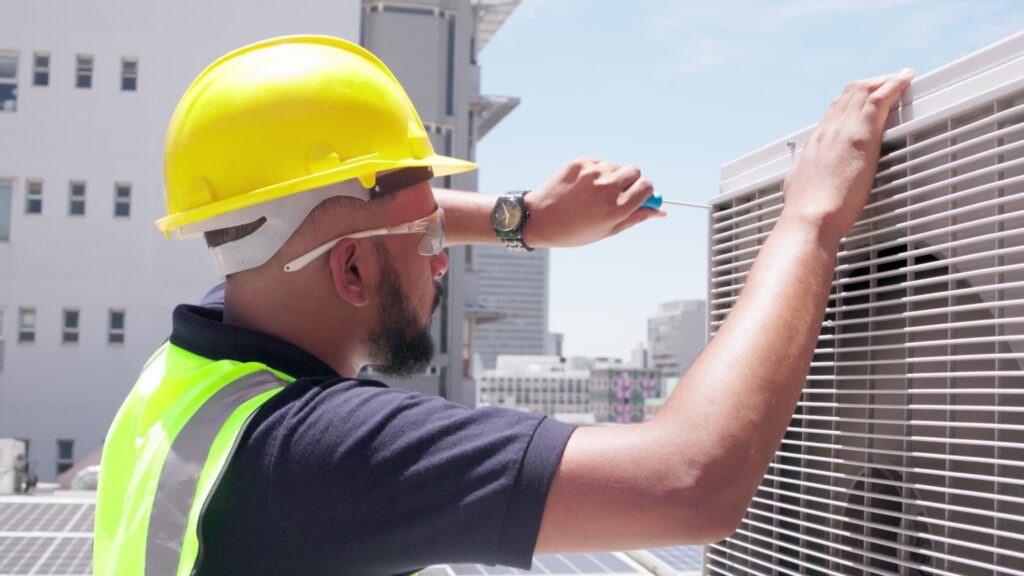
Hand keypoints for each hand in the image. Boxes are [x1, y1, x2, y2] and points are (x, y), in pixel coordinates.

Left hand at [522, 157, 661, 247]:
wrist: (540, 219)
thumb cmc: (576, 230)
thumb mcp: (608, 229)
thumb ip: (636, 217)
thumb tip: (661, 210)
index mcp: (616, 209)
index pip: (646, 186)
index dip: (644, 190)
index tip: (638, 194)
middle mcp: (607, 188)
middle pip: (634, 171)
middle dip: (630, 180)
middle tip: (616, 192)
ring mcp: (593, 174)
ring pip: (615, 166)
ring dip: (610, 175)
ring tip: (591, 193)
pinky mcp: (580, 163)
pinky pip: (598, 162)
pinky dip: (595, 171)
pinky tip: (581, 186)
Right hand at [781, 69, 913, 244]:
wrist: (810, 217)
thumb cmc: (807, 211)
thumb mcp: (799, 187)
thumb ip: (807, 177)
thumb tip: (805, 181)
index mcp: (815, 144)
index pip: (834, 111)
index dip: (851, 100)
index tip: (863, 99)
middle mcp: (827, 132)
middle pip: (849, 95)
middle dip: (870, 85)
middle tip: (887, 84)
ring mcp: (843, 131)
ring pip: (862, 91)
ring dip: (883, 81)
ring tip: (899, 78)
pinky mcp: (861, 136)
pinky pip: (878, 100)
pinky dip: (893, 85)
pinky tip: (905, 79)